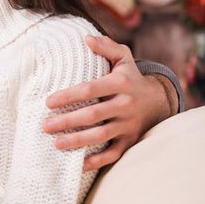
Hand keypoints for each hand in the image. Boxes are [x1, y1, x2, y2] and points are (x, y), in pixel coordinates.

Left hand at [43, 35, 171, 170]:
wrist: (159, 99)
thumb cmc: (130, 77)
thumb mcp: (123, 57)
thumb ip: (106, 47)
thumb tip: (86, 39)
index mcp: (120, 83)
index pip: (90, 89)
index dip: (68, 96)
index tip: (48, 102)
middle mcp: (126, 104)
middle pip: (93, 115)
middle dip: (67, 121)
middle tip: (45, 126)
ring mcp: (129, 124)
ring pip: (101, 135)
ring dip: (78, 141)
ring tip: (56, 144)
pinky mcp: (131, 140)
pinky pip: (114, 154)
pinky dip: (97, 160)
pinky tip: (78, 164)